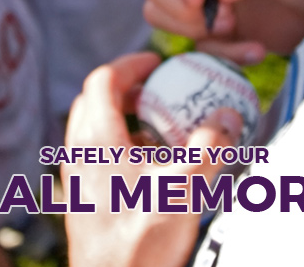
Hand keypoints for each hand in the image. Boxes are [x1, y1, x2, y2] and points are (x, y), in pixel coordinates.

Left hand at [63, 53, 242, 266]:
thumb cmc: (140, 240)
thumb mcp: (185, 185)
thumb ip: (210, 144)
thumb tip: (227, 117)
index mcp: (96, 138)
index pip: (104, 78)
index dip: (132, 63)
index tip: (159, 63)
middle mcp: (78, 153)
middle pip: (95, 100)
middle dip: (128, 89)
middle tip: (159, 91)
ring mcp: (76, 179)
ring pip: (94, 131)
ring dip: (126, 121)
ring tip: (162, 133)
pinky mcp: (82, 201)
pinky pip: (98, 159)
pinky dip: (123, 150)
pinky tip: (154, 172)